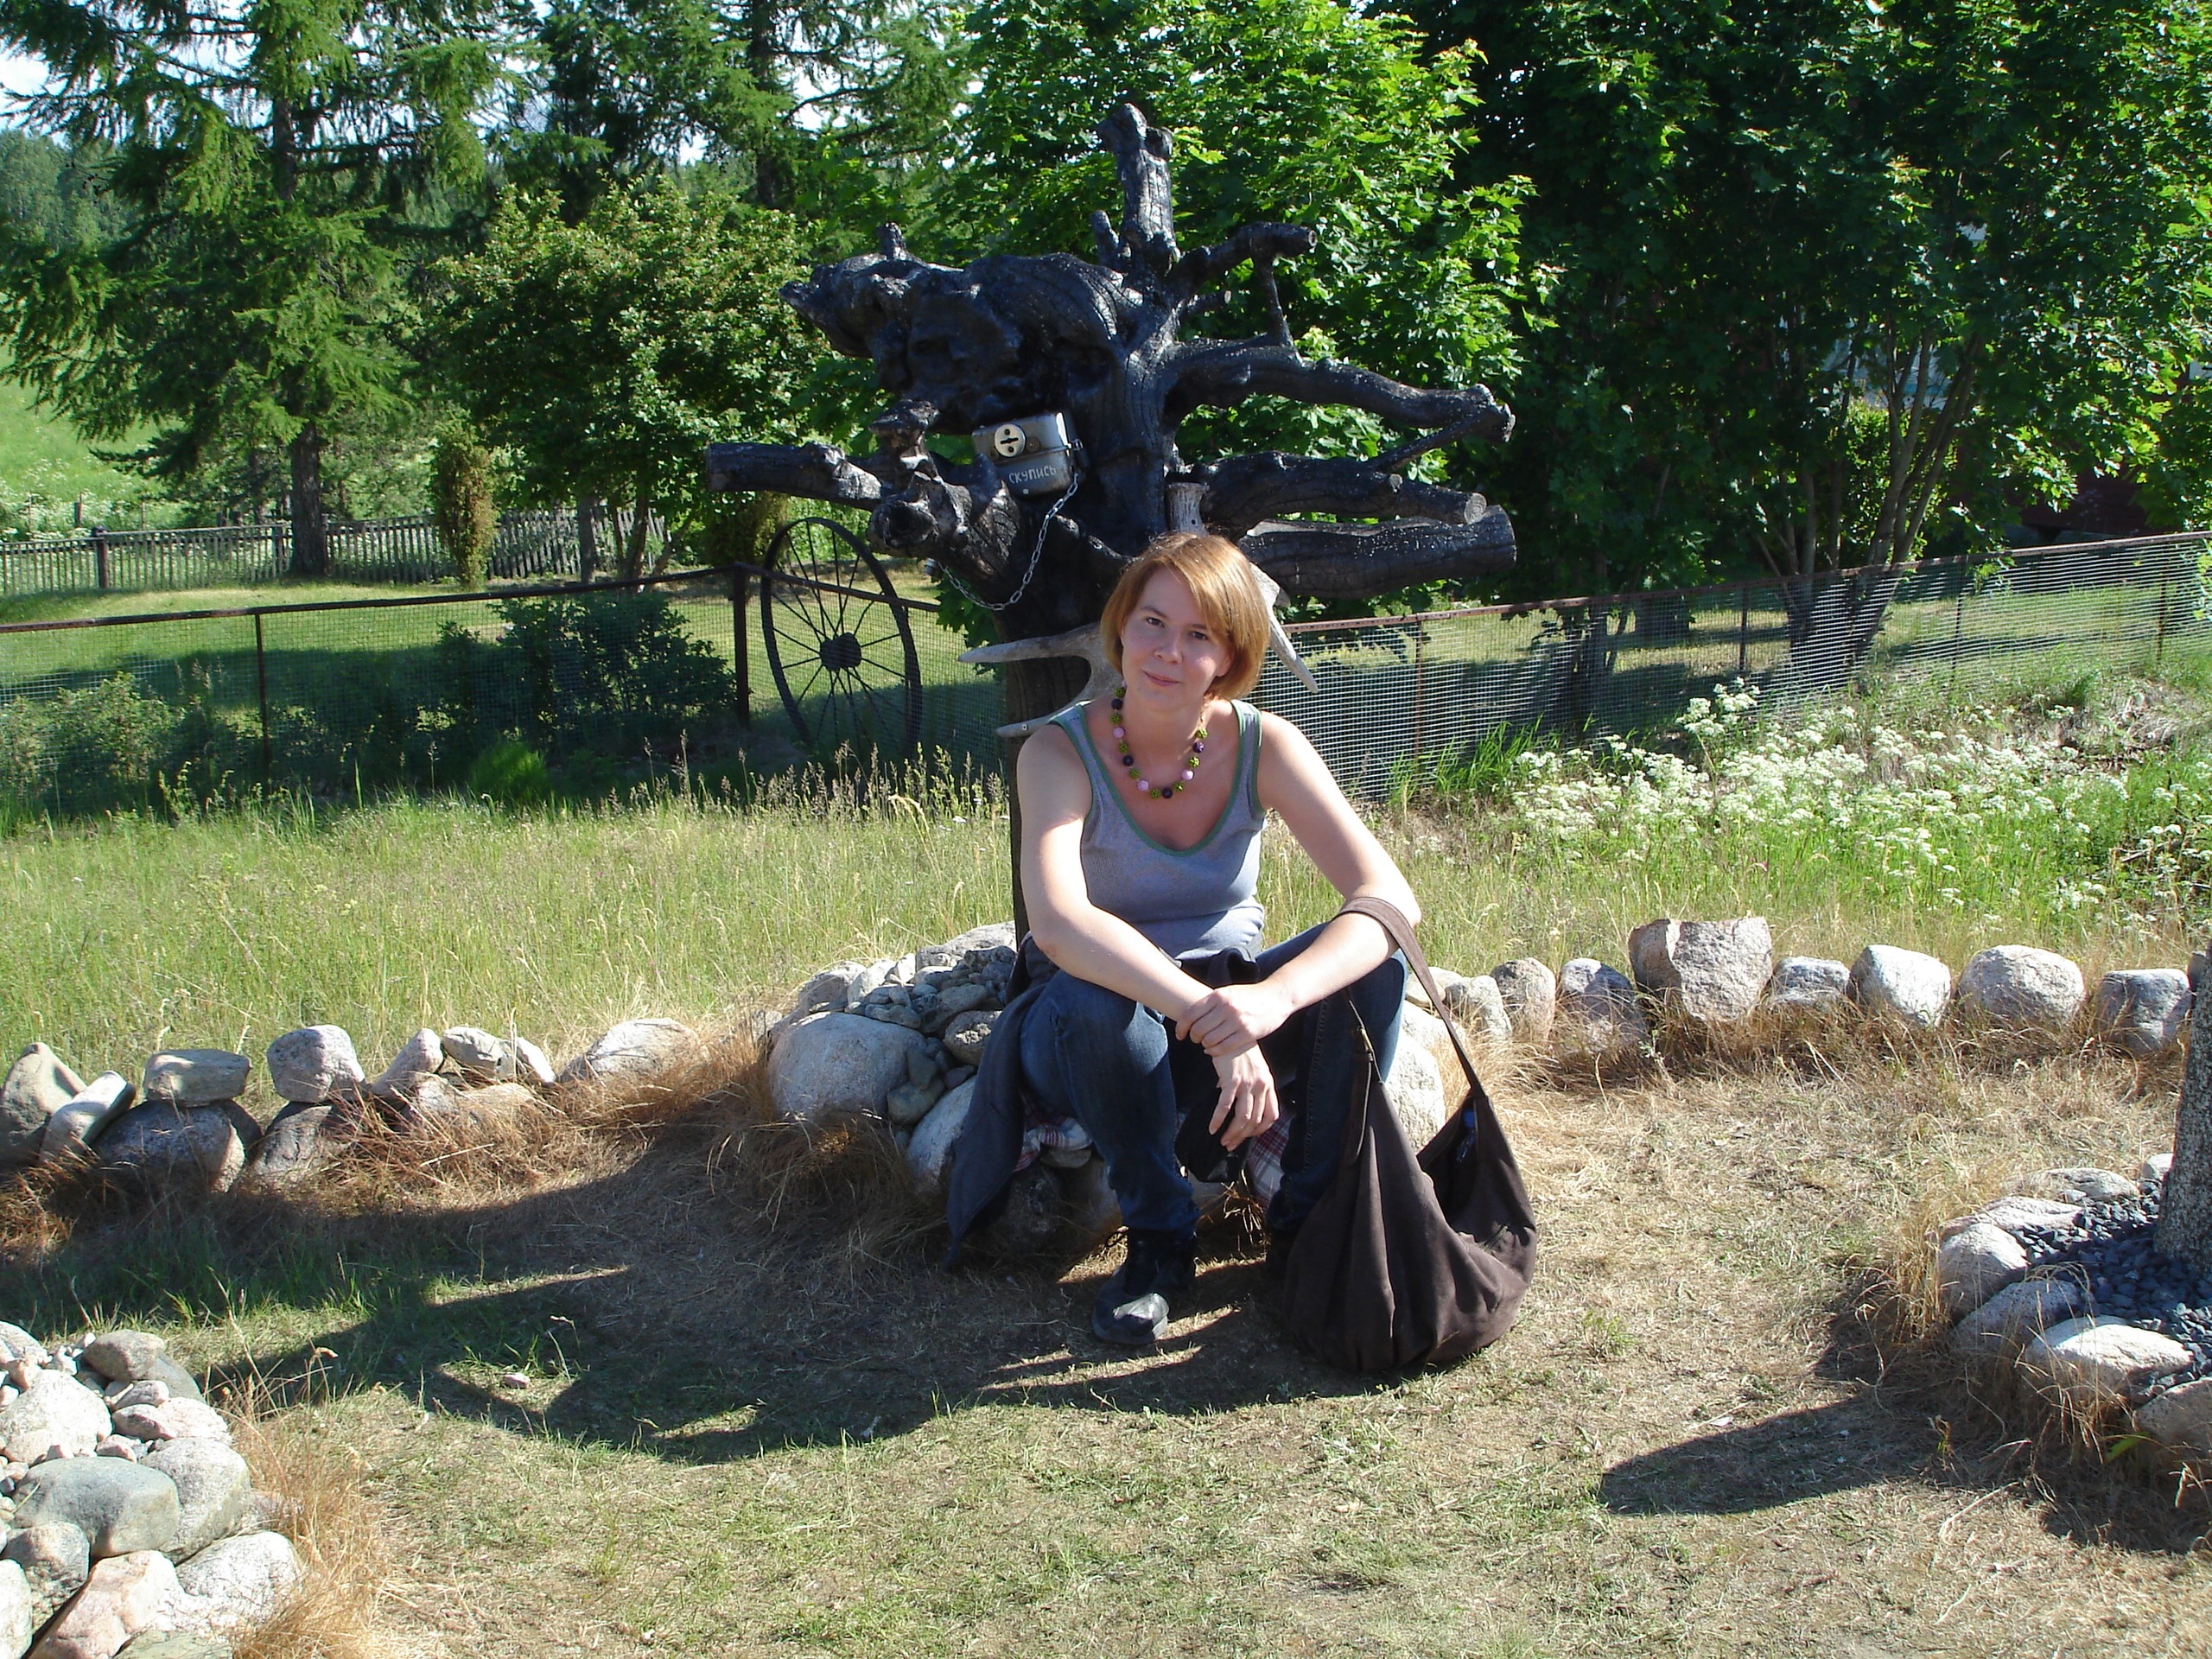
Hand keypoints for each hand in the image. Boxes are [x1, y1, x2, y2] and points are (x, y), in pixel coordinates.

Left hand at [1176, 981, 1295, 1057]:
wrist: (1276, 996)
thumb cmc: (1248, 996)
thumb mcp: (1228, 992)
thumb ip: (1211, 1002)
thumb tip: (1188, 1014)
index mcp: (1218, 995)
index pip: (1190, 1014)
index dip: (1181, 1027)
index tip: (1179, 1035)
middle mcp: (1226, 1007)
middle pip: (1198, 1029)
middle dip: (1193, 1037)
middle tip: (1195, 1040)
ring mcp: (1237, 1021)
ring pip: (1210, 1040)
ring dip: (1205, 1045)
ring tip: (1206, 1044)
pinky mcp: (1247, 1033)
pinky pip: (1224, 1048)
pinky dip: (1215, 1051)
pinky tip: (1214, 1050)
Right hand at [1208, 1046, 1278, 1149]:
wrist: (1228, 1030)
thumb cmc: (1238, 1050)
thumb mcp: (1252, 1069)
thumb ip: (1250, 1087)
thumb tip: (1236, 1106)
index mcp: (1268, 1083)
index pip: (1271, 1115)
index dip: (1261, 1130)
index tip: (1248, 1136)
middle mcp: (1261, 1085)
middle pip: (1255, 1120)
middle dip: (1242, 1136)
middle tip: (1230, 1144)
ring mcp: (1247, 1083)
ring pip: (1242, 1117)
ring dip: (1232, 1133)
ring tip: (1222, 1140)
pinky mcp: (1232, 1080)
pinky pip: (1225, 1107)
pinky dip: (1218, 1120)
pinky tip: (1212, 1128)